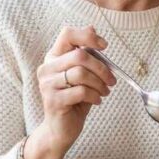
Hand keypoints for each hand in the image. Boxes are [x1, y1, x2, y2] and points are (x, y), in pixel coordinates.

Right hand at [25, 26, 115, 158]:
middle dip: (102, 68)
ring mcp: (47, 84)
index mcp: (54, 57)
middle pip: (80, 56)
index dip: (88, 36)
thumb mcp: (83, 75)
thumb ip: (86, 55)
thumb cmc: (74, 100)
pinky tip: (97, 101)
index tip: (104, 46)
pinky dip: (95, 96)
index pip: (67, 34)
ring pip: (81, 74)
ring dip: (100, 83)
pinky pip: (81, 91)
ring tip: (104, 91)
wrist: (60, 129)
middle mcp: (47, 68)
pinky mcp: (53, 100)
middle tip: (111, 80)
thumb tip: (93, 29)